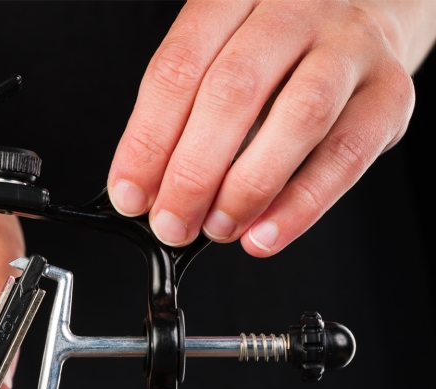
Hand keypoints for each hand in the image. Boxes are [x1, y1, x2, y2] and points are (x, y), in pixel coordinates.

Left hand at [106, 0, 428, 255]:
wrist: (369, 13)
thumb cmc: (275, 51)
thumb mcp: (218, 59)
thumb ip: (181, 118)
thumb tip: (144, 193)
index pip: (179, 68)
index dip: (147, 141)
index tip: (130, 196)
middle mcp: (295, 9)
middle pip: (234, 91)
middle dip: (192, 173)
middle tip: (171, 224)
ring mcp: (349, 46)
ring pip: (298, 116)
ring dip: (247, 188)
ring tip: (217, 228)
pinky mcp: (388, 93)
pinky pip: (346, 154)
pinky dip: (301, 205)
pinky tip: (265, 235)